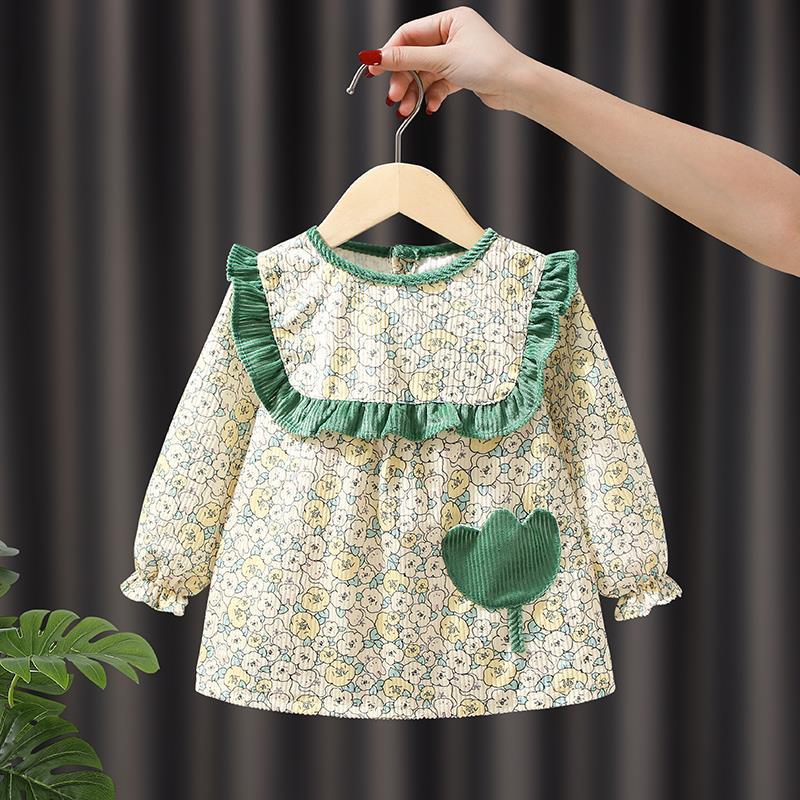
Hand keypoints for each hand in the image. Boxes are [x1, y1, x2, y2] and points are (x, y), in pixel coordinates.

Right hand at [359, 6, 525, 114]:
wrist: (517, 87)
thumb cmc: (490, 64)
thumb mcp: (443, 59)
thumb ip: (407, 59)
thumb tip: (376, 56)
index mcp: (450, 20)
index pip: (409, 34)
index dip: (389, 53)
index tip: (374, 70)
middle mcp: (452, 35)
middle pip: (414, 57)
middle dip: (403, 79)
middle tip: (394, 97)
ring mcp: (457, 56)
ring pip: (425, 74)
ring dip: (414, 93)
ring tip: (407, 109)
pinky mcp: (461, 74)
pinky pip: (437, 85)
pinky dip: (431, 96)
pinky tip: (429, 106)